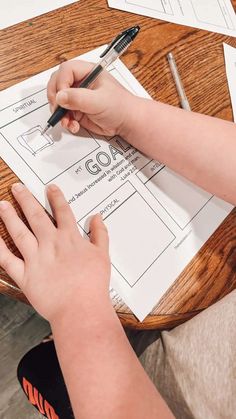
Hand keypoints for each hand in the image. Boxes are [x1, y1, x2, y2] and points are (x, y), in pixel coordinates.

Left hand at [0, 183, 110, 321]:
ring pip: (19, 232)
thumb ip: (100, 234)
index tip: (50, 188)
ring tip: (2, 205)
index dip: (56, 198)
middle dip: (26, 199)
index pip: (62, 212)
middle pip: (36, 216)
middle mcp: (50, 244)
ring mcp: (36, 258)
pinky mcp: (25, 275)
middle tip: (17, 187)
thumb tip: (98, 217)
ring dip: (9, 217)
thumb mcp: (103, 255)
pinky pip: (7, 260)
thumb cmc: (93, 285)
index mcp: (70, 238)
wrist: (81, 308)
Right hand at [47, 60, 135, 135]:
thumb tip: (60, 96)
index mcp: (88, 72)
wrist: (127, 123)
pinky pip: (64, 114)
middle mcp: (81, 83)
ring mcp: (78, 97)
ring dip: (59, 112)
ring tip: (67, 121)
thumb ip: (78, 98)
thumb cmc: (120, 107)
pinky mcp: (77, 110)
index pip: (66, 70)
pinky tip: (73, 126)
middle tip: (59, 108)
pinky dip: (65, 121)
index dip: (61, 82)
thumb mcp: (99, 101)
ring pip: (58, 100)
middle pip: (57, 83)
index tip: (62, 97)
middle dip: (56, 97)